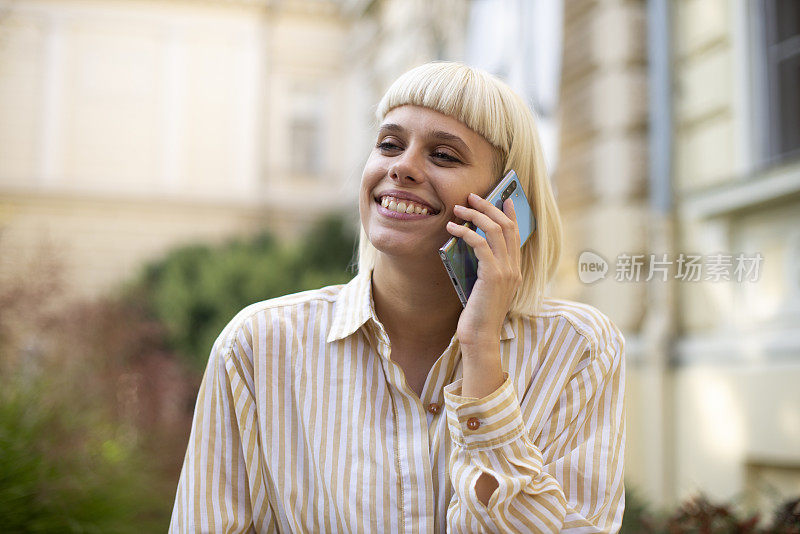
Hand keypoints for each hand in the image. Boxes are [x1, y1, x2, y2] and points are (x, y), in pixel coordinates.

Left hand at [446, 192, 521, 349]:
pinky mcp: (492, 275)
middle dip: (489, 207)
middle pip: (506, 226)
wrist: (480, 337)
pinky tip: (452, 229)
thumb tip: (471, 245)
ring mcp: (506, 271)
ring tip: (459, 208)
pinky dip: (465, 232)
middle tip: (472, 196)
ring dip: (476, 215)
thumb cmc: (477, 315)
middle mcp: (514, 268)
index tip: (503, 198)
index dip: (510, 214)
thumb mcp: (483, 287)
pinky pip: (480, 244)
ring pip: (495, 230)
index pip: (516, 234)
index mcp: (515, 270)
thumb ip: (485, 268)